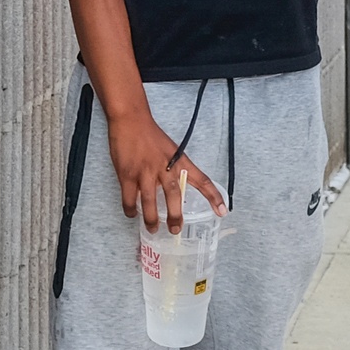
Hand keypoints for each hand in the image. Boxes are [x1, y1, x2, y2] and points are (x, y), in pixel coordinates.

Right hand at [107, 107, 226, 231]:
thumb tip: (171, 192)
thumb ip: (172, 170)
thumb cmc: (150, 134)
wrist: (130, 119)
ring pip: (150, 201)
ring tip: (153, 228)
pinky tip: (132, 214)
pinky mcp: (127, 174)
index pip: (202, 179)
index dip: (213, 196)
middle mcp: (164, 167)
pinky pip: (129, 198)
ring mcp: (145, 171)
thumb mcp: (170, 150)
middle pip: (174, 195)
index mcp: (179, 160)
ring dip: (151, 218)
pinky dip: (130, 209)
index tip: (222, 211)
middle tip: (175, 231)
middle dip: (175, 216)